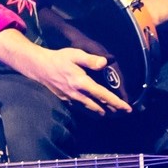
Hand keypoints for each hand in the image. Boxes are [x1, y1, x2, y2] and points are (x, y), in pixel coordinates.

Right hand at [15, 40, 130, 113]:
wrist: (39, 67)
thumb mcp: (75, 55)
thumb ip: (90, 60)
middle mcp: (77, 93)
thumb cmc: (58, 58)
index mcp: (81, 83)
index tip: (127, 108)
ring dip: (102, 110)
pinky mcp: (66, 99)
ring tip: (111, 112)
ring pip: (90, 107)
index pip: (103, 95)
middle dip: (112, 109)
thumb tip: (105, 63)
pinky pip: (81, 106)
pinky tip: (94, 109)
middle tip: (124, 112)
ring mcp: (71, 98)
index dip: (116, 102)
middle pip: (99, 104)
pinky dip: (90, 108)